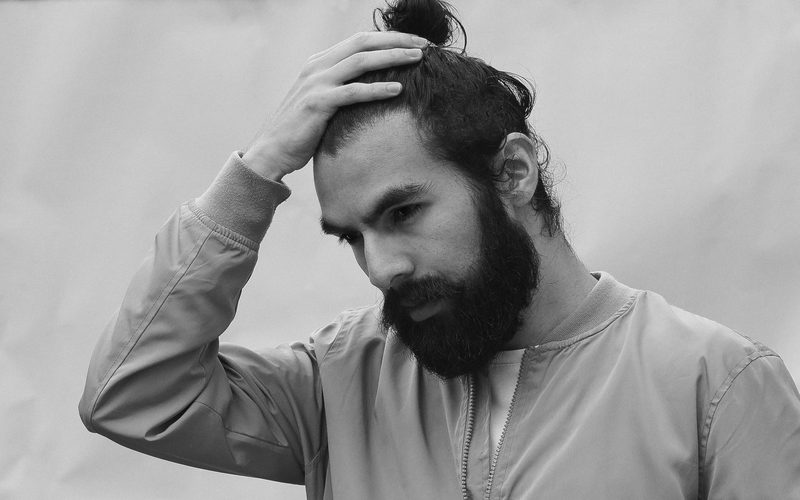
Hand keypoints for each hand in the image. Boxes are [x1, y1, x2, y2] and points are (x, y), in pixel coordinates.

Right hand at [243, 31, 427, 179]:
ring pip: (360, 61)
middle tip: (424, 45)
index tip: (415, 44)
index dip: (389, 39)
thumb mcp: (321, 103)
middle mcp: (317, 66)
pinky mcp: (317, 104)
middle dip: (396, 41)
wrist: (270, 151)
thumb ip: (341, 90)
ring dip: (392, 58)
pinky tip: (397, 90)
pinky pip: (352, 92)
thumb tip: (371, 91)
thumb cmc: (300, 132)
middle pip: (363, 43)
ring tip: (418, 60)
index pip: (359, 41)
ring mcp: (316, 83)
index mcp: (319, 63)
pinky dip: (376, 89)